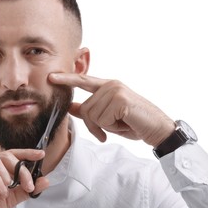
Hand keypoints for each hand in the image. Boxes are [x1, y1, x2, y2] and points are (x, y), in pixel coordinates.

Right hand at [0, 149, 48, 207]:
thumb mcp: (9, 200)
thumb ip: (24, 190)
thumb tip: (44, 181)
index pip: (9, 154)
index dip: (25, 152)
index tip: (40, 154)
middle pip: (4, 156)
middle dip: (20, 170)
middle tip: (28, 185)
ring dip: (8, 176)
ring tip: (9, 190)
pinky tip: (1, 192)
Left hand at [49, 73, 174, 146]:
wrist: (157, 129)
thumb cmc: (133, 122)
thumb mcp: (108, 117)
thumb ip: (89, 111)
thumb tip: (70, 107)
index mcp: (107, 86)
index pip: (83, 81)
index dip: (67, 79)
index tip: (51, 77)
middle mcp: (110, 85)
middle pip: (86, 108)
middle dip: (96, 125)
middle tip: (113, 127)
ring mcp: (115, 90)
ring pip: (93, 115)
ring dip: (107, 126)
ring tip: (122, 123)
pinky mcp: (120, 99)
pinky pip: (103, 119)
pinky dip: (113, 127)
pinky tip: (126, 123)